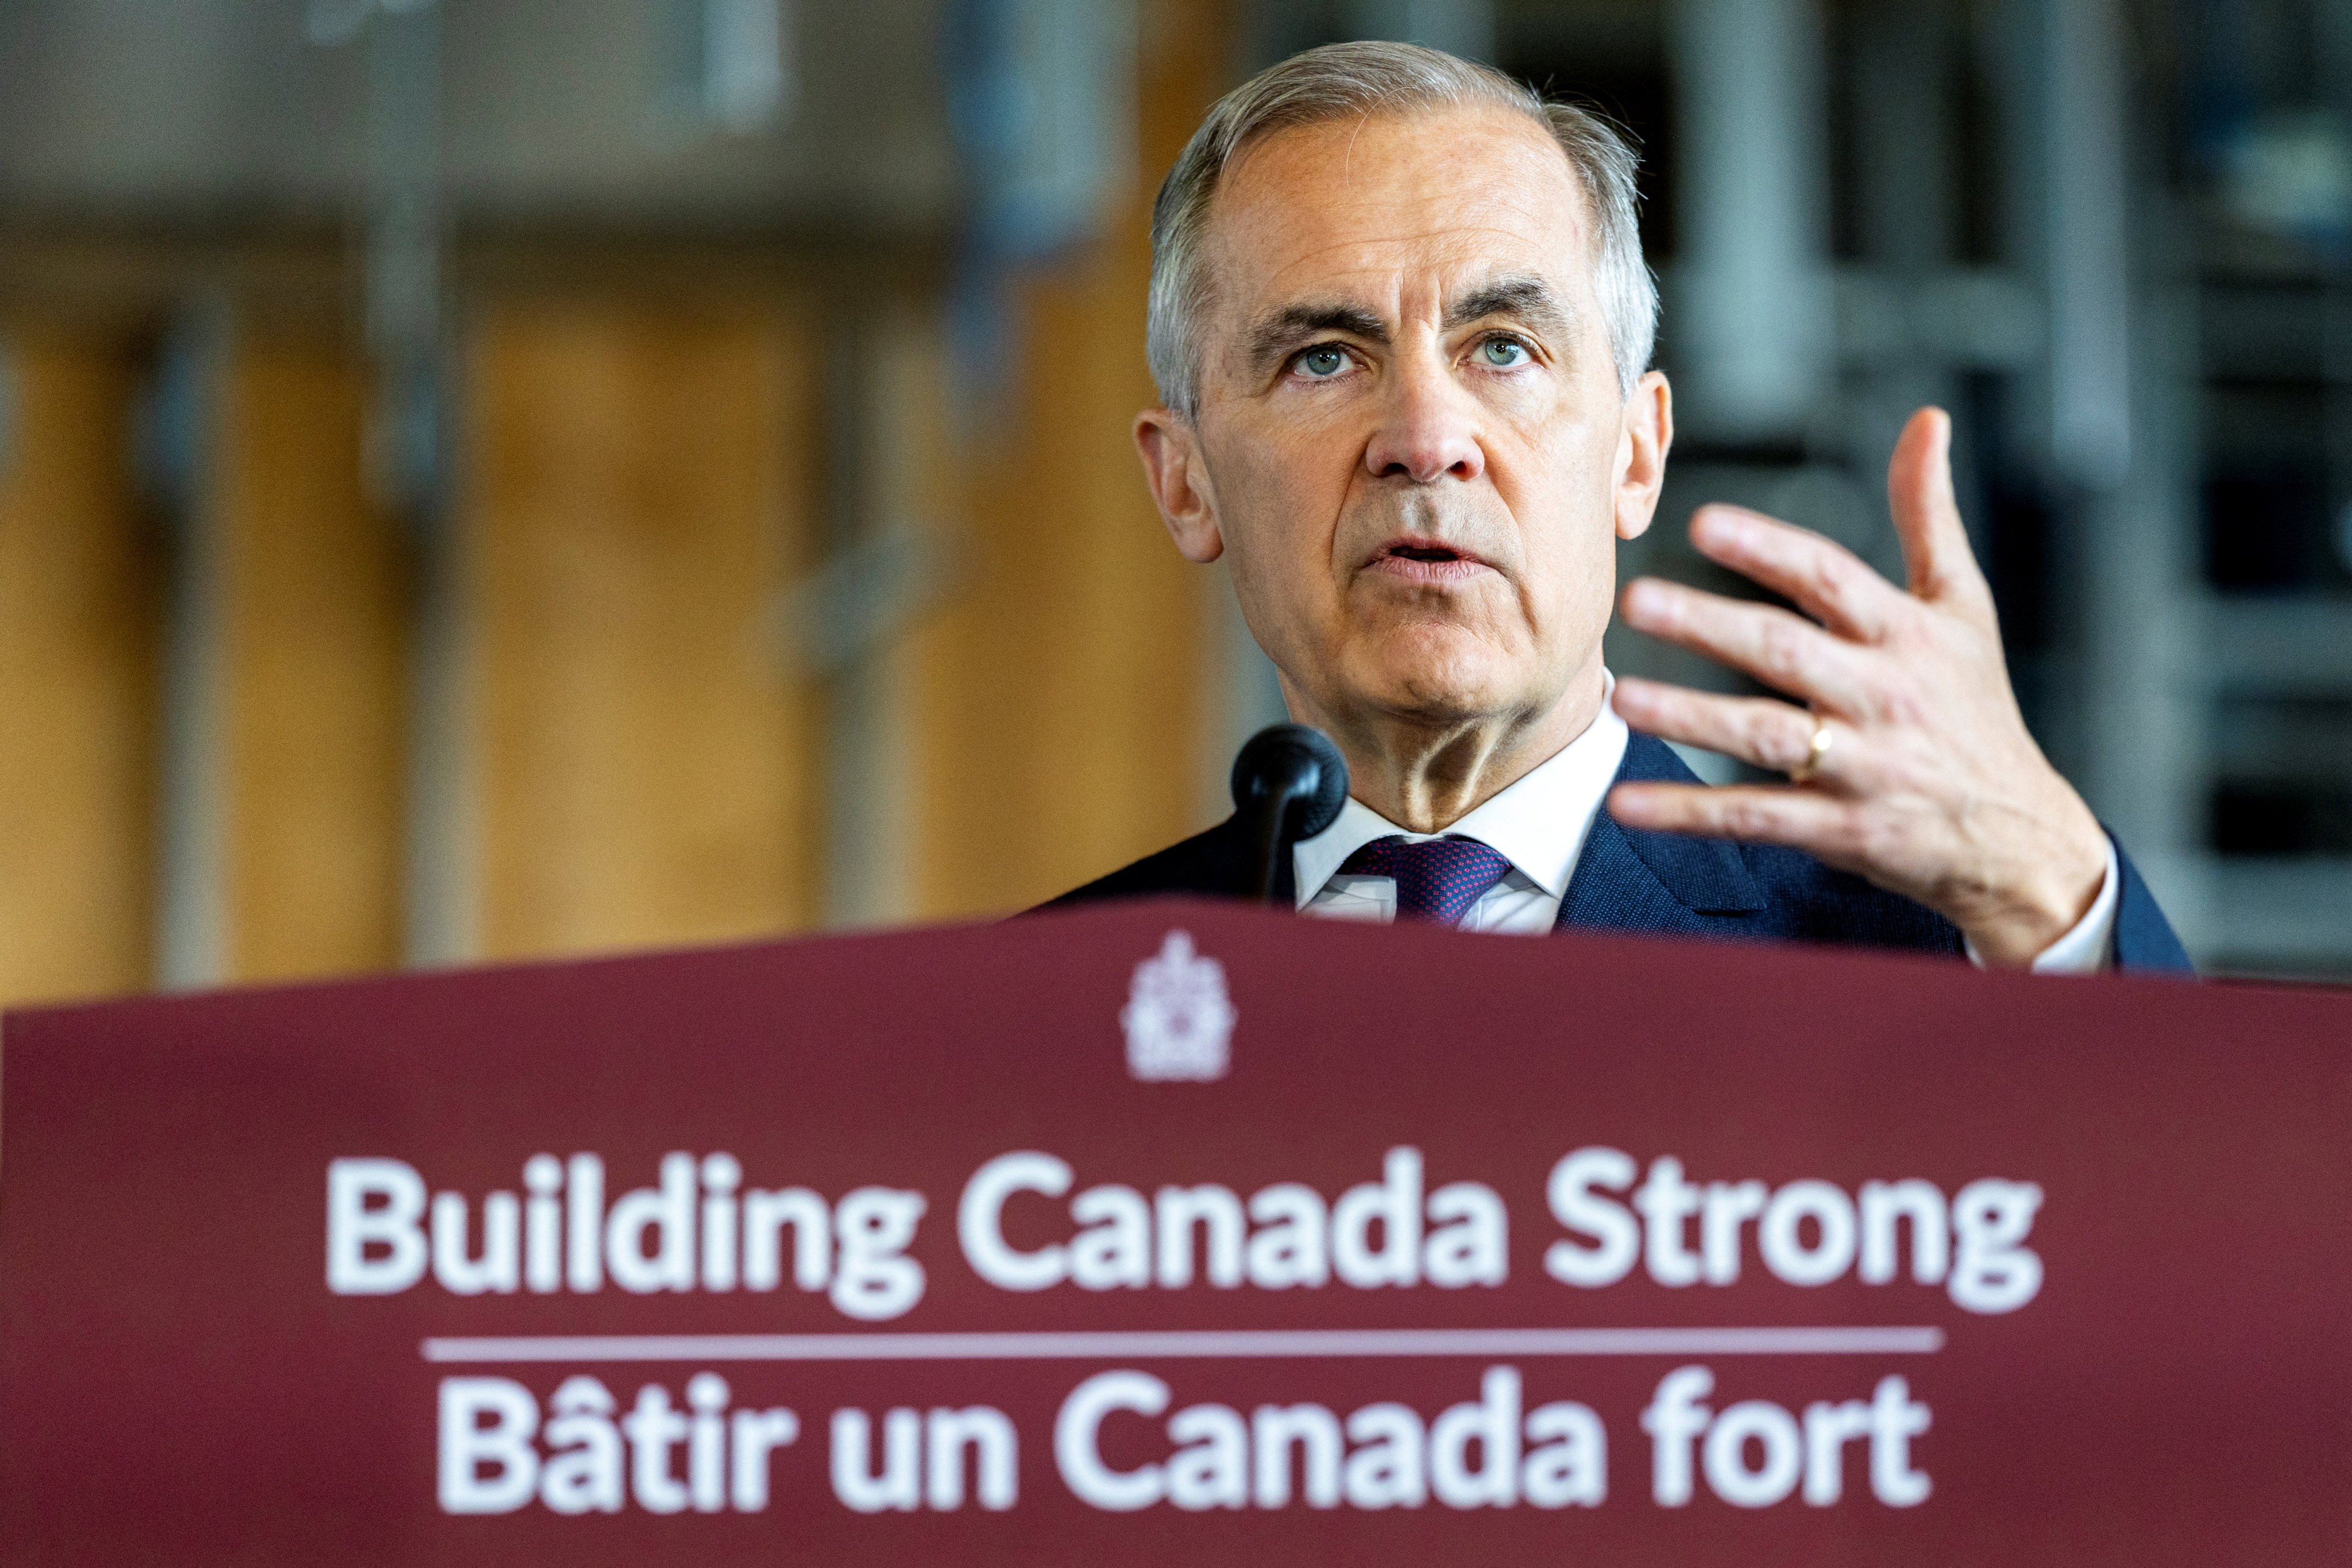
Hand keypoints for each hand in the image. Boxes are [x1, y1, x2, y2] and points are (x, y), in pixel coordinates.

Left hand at [1607, 407, 2107, 967]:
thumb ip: (1928, 515)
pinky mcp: (1840, 829)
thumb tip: (1925, 421)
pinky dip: (1689, 814)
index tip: (1704, 523)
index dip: (1770, 549)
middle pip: (1787, 651)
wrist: (2018, 835)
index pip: (1831, 579)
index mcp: (1907, 635)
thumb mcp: (1962, 606)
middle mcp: (1883, 696)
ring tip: (1622, 697)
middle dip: (1711, 625)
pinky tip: (1624, 806)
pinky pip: (1754, 817)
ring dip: (1690, 718)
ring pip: (1763, 736)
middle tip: (1639, 599)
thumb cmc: (1974, 707)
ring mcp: (1862, 766)